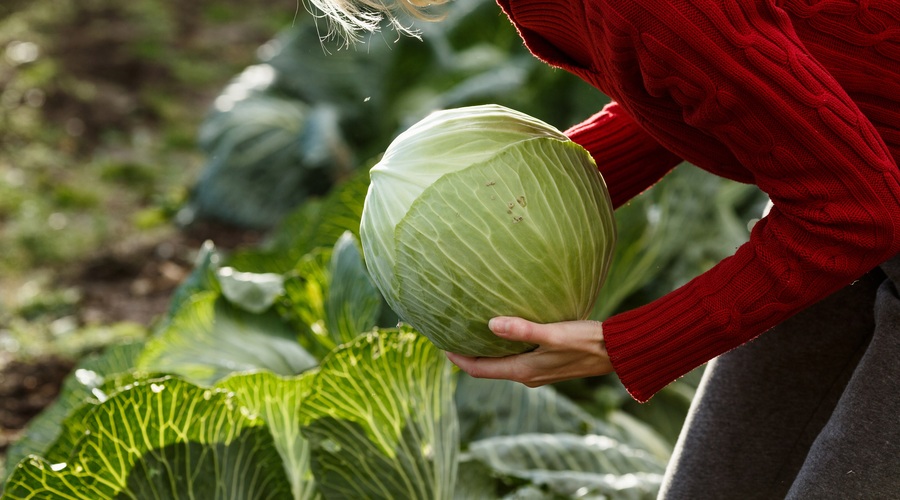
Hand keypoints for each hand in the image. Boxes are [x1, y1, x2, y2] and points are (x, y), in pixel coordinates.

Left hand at [445, 316, 612, 386]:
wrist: (617, 352)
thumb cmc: (587, 341)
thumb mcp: (554, 334)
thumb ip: (523, 330)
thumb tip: (490, 324)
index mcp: (523, 371)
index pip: (478, 369)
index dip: (457, 358)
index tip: (439, 343)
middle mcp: (527, 375)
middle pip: (486, 368)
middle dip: (466, 354)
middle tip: (449, 335)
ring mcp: (538, 371)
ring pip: (501, 363)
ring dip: (484, 351)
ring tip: (469, 331)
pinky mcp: (548, 362)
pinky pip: (515, 358)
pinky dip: (502, 347)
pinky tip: (502, 330)